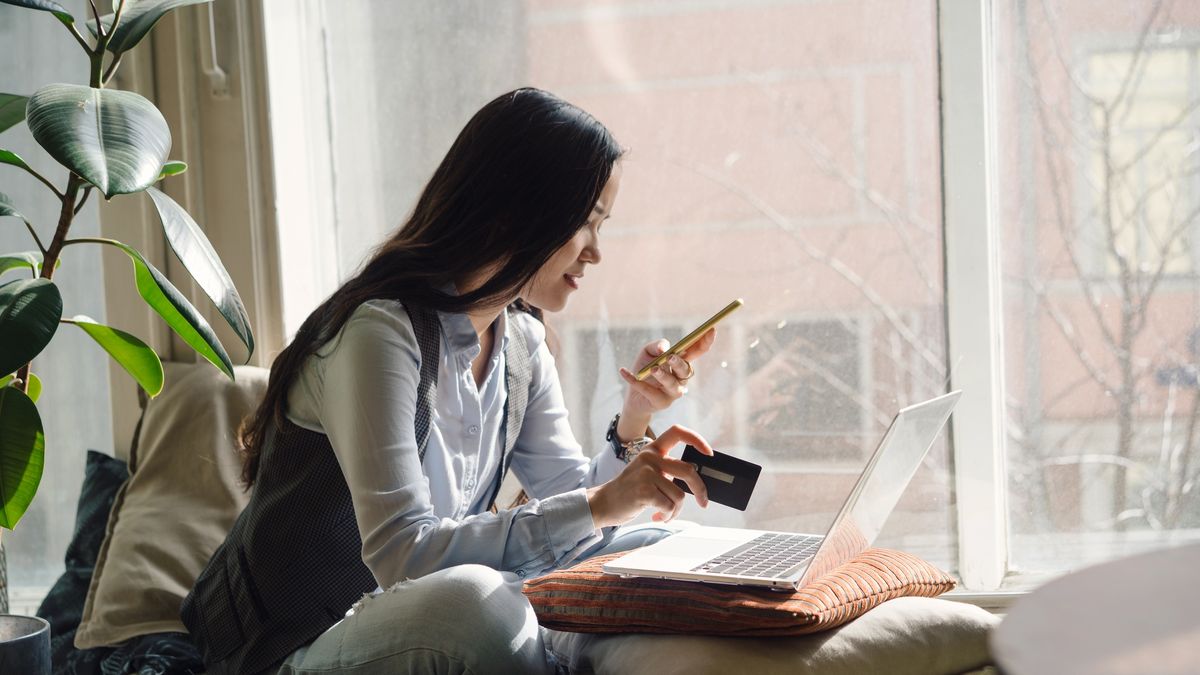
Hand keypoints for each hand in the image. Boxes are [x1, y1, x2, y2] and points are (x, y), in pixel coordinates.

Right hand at [587, 425, 713, 528]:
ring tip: (665, 513)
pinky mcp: (644, 490)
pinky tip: (657, 516)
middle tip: (703, 502)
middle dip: (700, 490)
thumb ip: (667, 470)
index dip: (697, 439)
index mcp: (652, 450)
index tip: (708, 453)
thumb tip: (697, 481)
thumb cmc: (630, 491)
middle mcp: (650, 457)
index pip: (677, 432)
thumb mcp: (648, 472)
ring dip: (675, 510)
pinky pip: (669, 506)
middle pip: (688, 470)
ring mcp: (646, 473)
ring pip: (680, 495)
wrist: (604, 503)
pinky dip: (667, 515)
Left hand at [617, 328, 717, 419]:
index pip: (696, 351)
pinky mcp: (660, 403)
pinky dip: (635, 381)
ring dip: (663, 376)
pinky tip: (624, 371)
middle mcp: (681, 378)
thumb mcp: (647, 353)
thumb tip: (664, 348)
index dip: (704, 341)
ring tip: (653, 369)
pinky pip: (650, 392)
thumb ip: (656, 346)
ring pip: (673, 385)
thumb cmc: (644, 370)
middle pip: (686, 370)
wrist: (632, 396)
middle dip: (679, 363)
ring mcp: (672, 392)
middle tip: (669, 357)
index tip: (711, 329)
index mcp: (681, 363)